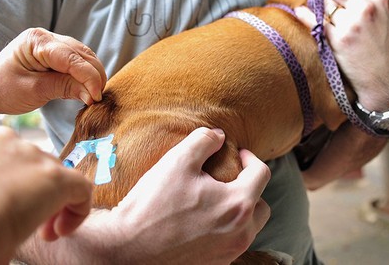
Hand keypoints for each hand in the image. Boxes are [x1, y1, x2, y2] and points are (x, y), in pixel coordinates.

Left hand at [0, 28, 106, 115]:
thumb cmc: (2, 90)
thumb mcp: (33, 91)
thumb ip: (64, 88)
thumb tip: (93, 95)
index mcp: (36, 41)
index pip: (72, 58)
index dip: (89, 77)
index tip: (97, 97)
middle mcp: (46, 36)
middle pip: (82, 54)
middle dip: (94, 75)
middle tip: (99, 99)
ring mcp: (51, 42)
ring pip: (83, 56)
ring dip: (92, 74)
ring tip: (95, 95)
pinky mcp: (54, 52)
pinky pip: (77, 60)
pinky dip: (85, 73)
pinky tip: (88, 88)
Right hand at [19, 127, 271, 263]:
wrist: (127, 248)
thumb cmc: (153, 205)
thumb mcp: (177, 161)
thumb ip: (203, 141)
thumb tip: (219, 136)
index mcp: (238, 204)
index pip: (261, 174)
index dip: (250, 158)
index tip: (236, 153)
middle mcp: (241, 233)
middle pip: (261, 205)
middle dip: (249, 188)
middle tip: (229, 178)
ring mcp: (229, 253)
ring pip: (248, 227)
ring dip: (239, 211)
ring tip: (215, 200)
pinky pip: (231, 243)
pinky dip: (225, 230)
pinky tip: (203, 222)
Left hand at [295, 0, 388, 110]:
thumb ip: (373, 8)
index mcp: (380, 2)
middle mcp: (365, 10)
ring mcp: (350, 24)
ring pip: (326, 5)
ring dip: (318, 4)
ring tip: (311, 0)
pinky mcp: (338, 40)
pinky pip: (316, 22)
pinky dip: (306, 15)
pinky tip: (300, 10)